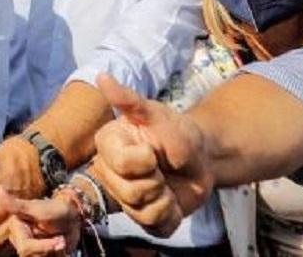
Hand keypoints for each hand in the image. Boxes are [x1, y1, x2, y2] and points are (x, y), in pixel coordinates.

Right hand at [0, 187, 79, 256]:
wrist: (72, 219)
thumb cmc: (55, 210)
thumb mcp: (37, 209)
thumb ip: (16, 205)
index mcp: (16, 227)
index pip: (25, 247)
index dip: (43, 247)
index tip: (60, 241)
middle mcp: (19, 239)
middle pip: (30, 255)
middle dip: (49, 249)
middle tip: (62, 240)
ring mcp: (29, 248)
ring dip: (54, 254)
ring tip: (61, 241)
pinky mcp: (38, 254)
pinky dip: (56, 256)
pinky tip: (61, 249)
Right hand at [92, 74, 211, 237]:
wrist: (200, 156)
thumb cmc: (175, 131)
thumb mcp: (156, 114)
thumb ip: (128, 100)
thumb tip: (101, 76)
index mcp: (107, 146)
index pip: (121, 164)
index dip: (144, 161)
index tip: (152, 150)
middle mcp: (109, 174)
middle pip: (130, 193)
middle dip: (157, 180)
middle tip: (162, 168)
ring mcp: (124, 198)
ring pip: (143, 212)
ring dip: (166, 198)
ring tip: (167, 182)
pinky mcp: (143, 218)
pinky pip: (156, 226)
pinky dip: (172, 215)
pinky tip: (172, 199)